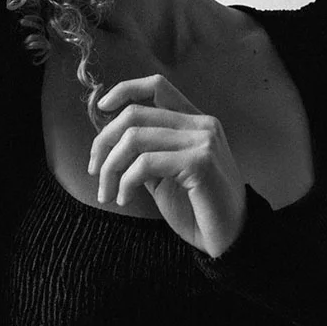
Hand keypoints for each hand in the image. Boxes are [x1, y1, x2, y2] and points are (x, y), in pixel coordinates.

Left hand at [88, 74, 247, 257]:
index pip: (157, 86)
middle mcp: (202, 124)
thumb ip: (144, 152)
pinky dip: (125, 181)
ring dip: (110, 167)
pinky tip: (124, 198)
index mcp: (195, 122)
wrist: (231, 239)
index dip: (124, 90)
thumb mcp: (165, 175)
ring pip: (135, 138)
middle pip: (135, 113)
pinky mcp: (200, 162)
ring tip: (107, 192)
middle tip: (95, 170)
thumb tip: (107, 139)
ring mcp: (203, 141)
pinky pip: (145, 163)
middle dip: (104, 141)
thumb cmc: (198, 210)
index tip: (102, 107)